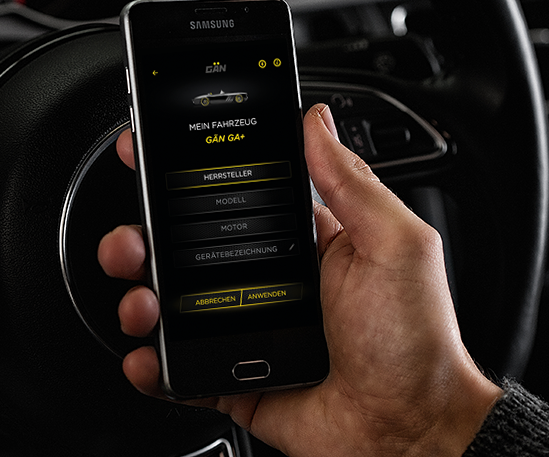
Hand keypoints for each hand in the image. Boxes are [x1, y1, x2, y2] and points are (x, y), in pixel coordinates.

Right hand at [98, 104, 503, 455]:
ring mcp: (244, 332)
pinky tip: (148, 358)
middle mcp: (265, 283)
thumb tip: (316, 122)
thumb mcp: (395, 246)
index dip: (187, 175)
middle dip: (144, 239)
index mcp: (301, 244)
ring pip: (170, 306)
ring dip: (139, 298)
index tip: (151, 154)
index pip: (231, 197)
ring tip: (143, 303)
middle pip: (183, 250)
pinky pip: (177, 370)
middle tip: (132, 240)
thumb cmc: (416, 342)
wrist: (411, 433)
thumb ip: (352, 183)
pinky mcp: (232, 380)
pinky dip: (151, 367)